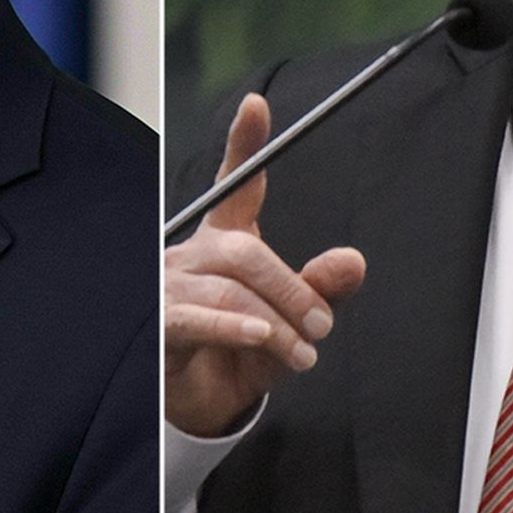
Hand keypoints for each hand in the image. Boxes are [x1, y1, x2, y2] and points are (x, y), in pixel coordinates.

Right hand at [164, 94, 365, 437]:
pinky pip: (195, 317)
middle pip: (243, 250)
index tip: (257, 104)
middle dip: (292, 287)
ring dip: (275, 320)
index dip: (243, 144)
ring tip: (304, 352)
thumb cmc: (239, 355)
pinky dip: (233, 325)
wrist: (198, 408)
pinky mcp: (158, 326)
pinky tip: (260, 335)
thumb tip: (354, 260)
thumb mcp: (291, 326)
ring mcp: (168, 289)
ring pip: (227, 286)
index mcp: (224, 243)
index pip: (234, 186)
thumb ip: (321, 292)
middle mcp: (191, 256)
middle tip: (323, 324)